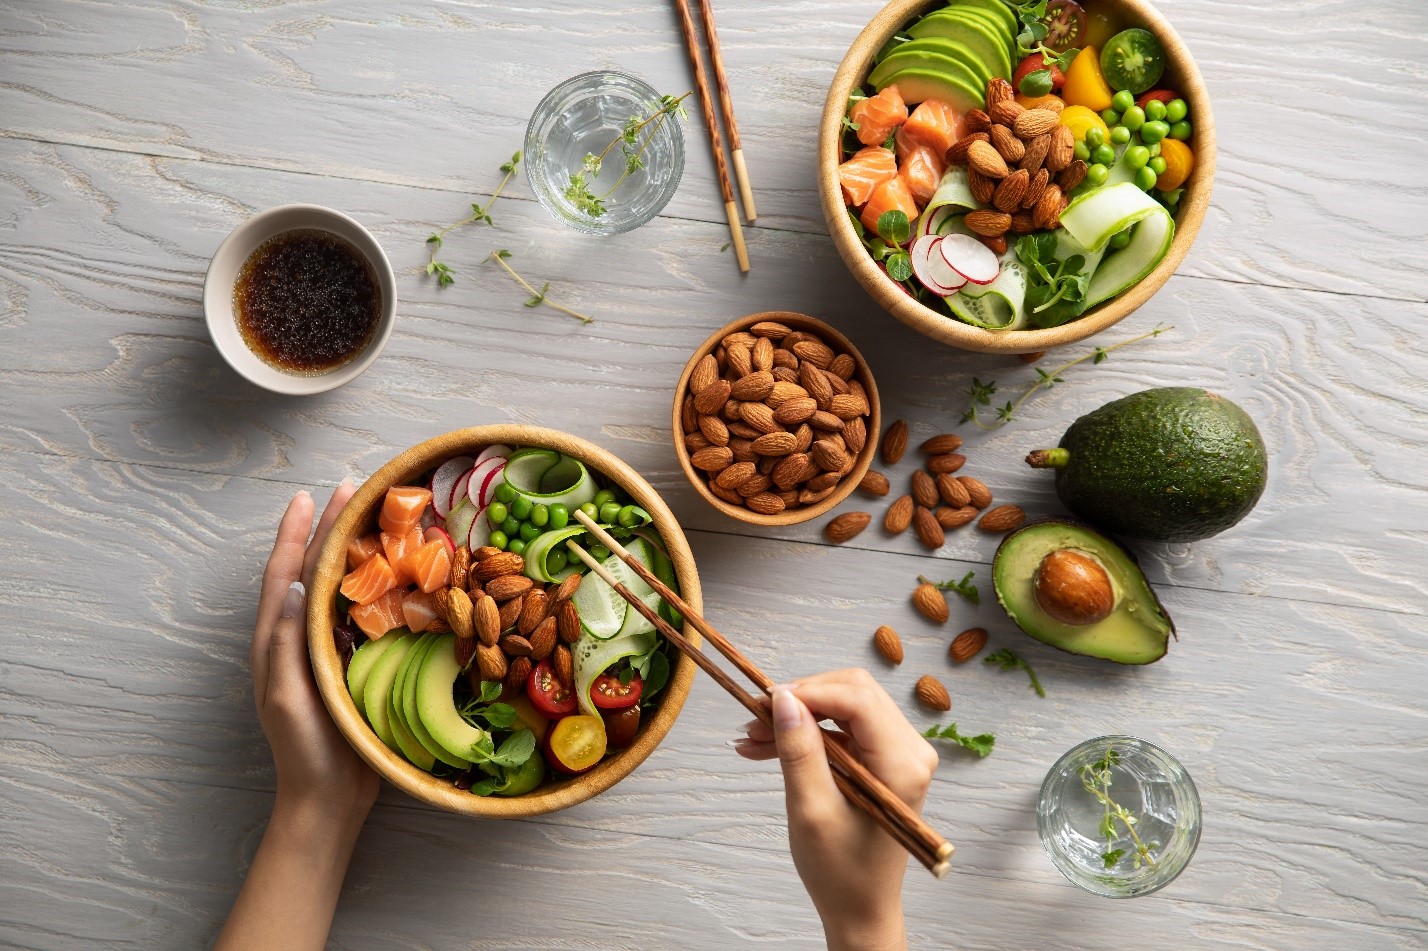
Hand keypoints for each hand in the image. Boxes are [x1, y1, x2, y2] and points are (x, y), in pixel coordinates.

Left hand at [217, 485, 377, 950]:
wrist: (328, 800)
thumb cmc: (305, 750)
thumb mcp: (289, 695)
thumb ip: (286, 641)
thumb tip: (292, 585)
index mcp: (276, 643)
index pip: (284, 576)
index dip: (296, 535)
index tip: (309, 496)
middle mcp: (298, 640)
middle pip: (310, 574)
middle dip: (327, 531)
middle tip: (351, 493)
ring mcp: (323, 653)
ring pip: (334, 591)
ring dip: (349, 554)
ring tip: (370, 521)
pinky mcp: (348, 667)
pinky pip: (358, 617)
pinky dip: (371, 589)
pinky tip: (392, 577)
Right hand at [735, 669, 937, 950]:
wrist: (862, 908)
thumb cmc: (841, 872)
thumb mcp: (811, 810)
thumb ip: (799, 750)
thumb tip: (782, 698)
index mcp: (902, 764)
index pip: (856, 698)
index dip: (808, 691)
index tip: (764, 702)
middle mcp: (911, 751)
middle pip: (853, 692)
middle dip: (801, 699)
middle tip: (755, 718)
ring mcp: (900, 753)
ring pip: (845, 705)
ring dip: (800, 716)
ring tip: (753, 738)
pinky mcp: (885, 759)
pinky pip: (845, 728)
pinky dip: (809, 733)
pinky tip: (768, 747)